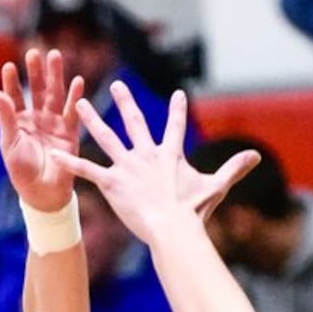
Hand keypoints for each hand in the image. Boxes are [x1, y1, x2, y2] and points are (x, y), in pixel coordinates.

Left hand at [0, 47, 86, 212]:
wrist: (42, 193)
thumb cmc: (21, 172)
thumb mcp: (10, 144)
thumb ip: (6, 118)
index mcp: (19, 121)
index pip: (15, 96)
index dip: (12, 82)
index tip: (8, 66)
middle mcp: (37, 118)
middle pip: (37, 89)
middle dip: (36, 72)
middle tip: (35, 52)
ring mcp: (54, 123)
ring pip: (55, 95)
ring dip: (56, 76)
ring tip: (55, 56)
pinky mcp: (70, 132)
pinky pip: (73, 112)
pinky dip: (76, 98)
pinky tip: (79, 81)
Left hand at [62, 85, 258, 248]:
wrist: (173, 227)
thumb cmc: (193, 211)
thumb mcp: (216, 187)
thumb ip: (233, 169)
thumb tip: (258, 156)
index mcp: (170, 155)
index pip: (175, 126)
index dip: (177, 111)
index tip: (177, 94)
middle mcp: (146, 154)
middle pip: (135, 122)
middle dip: (126, 102)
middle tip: (118, 85)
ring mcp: (127, 167)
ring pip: (106, 138)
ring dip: (91, 119)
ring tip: (78, 103)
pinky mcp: (112, 182)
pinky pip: (88, 170)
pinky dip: (71, 163)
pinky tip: (54, 154)